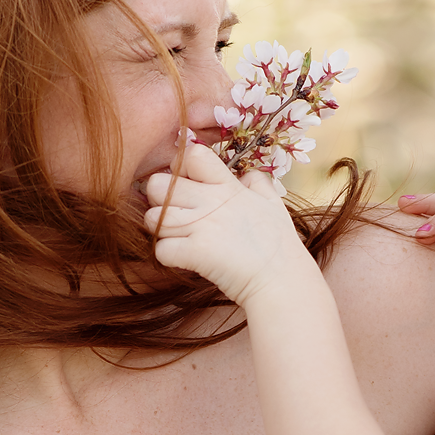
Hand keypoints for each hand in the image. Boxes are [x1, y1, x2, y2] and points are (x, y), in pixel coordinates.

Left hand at [144, 136, 306, 303]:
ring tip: (177, 238)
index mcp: (228, 187)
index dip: (183, 167)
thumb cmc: (279, 244)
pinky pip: (160, 249)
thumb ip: (258, 183)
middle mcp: (210, 201)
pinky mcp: (194, 252)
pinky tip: (182, 259)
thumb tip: (246, 175)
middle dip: (159, 200)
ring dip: (160, 230)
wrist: (281, 280)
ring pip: (153, 217)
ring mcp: (200, 226)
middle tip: (174, 214)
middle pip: (158, 184)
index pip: (192, 155)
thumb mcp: (273, 203)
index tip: (190, 185)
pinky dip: (167, 256)